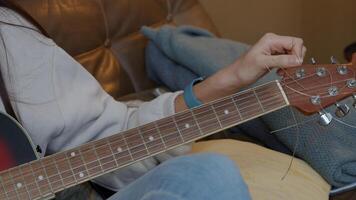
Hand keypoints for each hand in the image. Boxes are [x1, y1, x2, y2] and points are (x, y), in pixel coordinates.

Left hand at [175, 33, 305, 111]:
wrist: (235, 77)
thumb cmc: (244, 69)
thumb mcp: (263, 64)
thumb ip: (281, 60)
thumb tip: (298, 60)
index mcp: (271, 39)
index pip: (295, 42)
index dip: (297, 53)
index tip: (294, 65)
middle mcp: (274, 42)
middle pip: (296, 47)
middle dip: (295, 59)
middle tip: (287, 70)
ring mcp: (274, 50)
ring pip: (293, 54)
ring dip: (291, 65)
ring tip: (283, 72)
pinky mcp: (274, 58)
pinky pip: (288, 60)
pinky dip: (287, 67)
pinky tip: (280, 73)